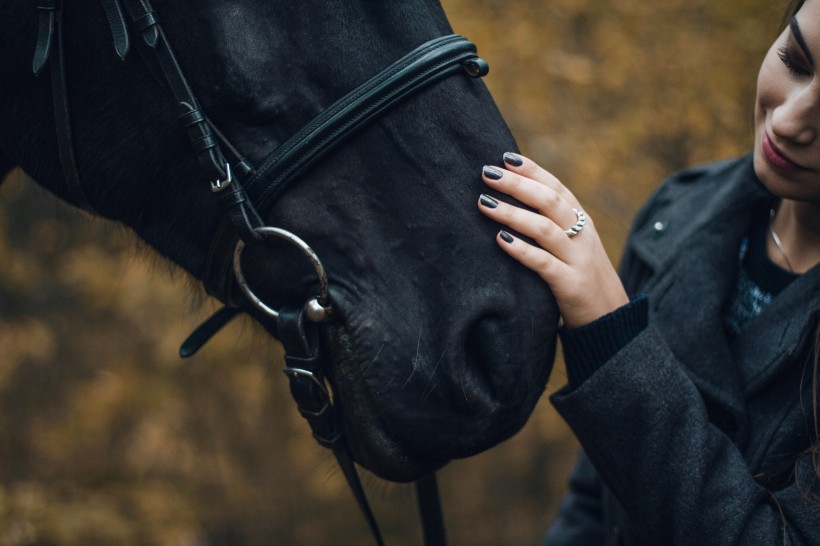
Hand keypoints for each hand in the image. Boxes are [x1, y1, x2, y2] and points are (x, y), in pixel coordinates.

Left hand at [477, 153, 628, 328]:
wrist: (610, 319)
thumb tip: (513, 202)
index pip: (556, 187)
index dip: (532, 171)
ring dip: (512, 213)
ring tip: (484, 203)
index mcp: (581, 222)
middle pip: (549, 201)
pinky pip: (544, 263)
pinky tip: (500, 240)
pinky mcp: (570, 285)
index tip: (504, 157)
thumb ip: (552, 225)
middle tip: (486, 173)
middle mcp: (581, 236)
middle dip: (516, 184)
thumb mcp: (573, 246)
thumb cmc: (581, 278)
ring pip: (545, 228)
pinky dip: (521, 250)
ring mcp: (577, 260)